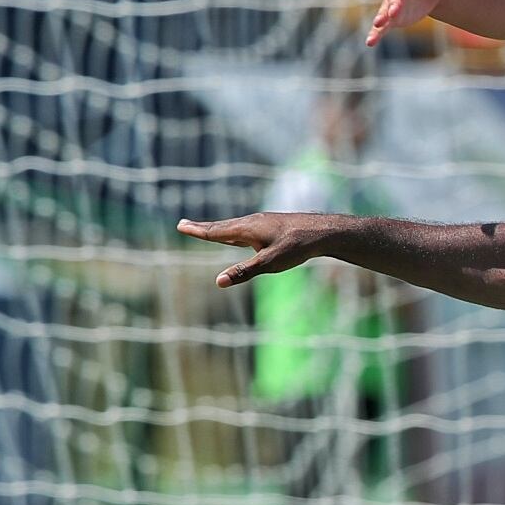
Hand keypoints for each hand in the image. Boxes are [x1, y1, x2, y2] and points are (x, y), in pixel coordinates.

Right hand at [177, 213, 344, 287]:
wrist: (324, 231)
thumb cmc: (297, 246)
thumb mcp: (269, 263)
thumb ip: (243, 272)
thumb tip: (218, 282)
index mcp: (247, 229)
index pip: (216, 231)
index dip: (197, 231)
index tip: (181, 226)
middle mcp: (252, 222)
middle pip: (222, 227)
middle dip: (203, 228)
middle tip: (184, 225)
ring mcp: (262, 223)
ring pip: (234, 228)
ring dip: (218, 229)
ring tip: (204, 230)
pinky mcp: (272, 226)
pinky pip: (246, 229)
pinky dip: (233, 232)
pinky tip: (238, 235)